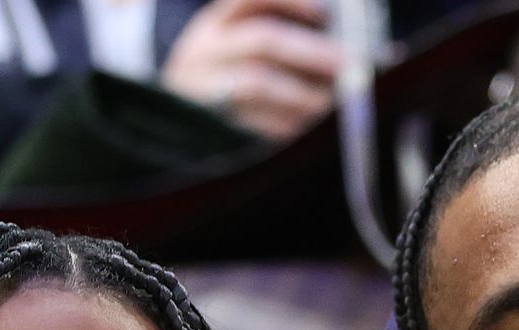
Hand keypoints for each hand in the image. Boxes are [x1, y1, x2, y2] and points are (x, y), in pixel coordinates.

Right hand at [160, 0, 342, 141]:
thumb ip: (276, 37)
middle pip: (261, 41)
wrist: (172, 121)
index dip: (289, 1)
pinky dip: (287, 125)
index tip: (324, 12)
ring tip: (333, 102)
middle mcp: (204, 52)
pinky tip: (310, 128)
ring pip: (257, 84)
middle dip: (310, 52)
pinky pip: (254, 125)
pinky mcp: (210, 127)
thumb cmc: (223, 78)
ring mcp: (203, 89)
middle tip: (346, 64)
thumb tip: (335, 49)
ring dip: (302, 93)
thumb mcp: (233, 46)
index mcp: (215, 25)